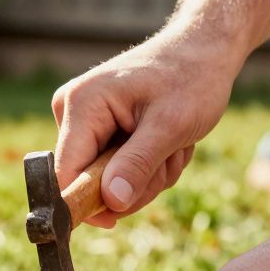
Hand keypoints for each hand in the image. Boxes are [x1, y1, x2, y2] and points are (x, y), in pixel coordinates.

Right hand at [51, 33, 237, 227]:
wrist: (204, 51)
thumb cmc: (191, 78)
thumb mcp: (171, 126)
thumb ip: (138, 164)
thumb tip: (110, 202)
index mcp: (82, 104)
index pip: (66, 174)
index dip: (87, 203)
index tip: (116, 219)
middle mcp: (73, 111)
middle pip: (89, 182)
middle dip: (135, 183)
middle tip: (170, 157)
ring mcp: (85, 121)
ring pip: (108, 182)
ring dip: (149, 176)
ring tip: (173, 146)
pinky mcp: (98, 130)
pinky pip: (117, 171)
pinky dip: (148, 168)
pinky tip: (166, 144)